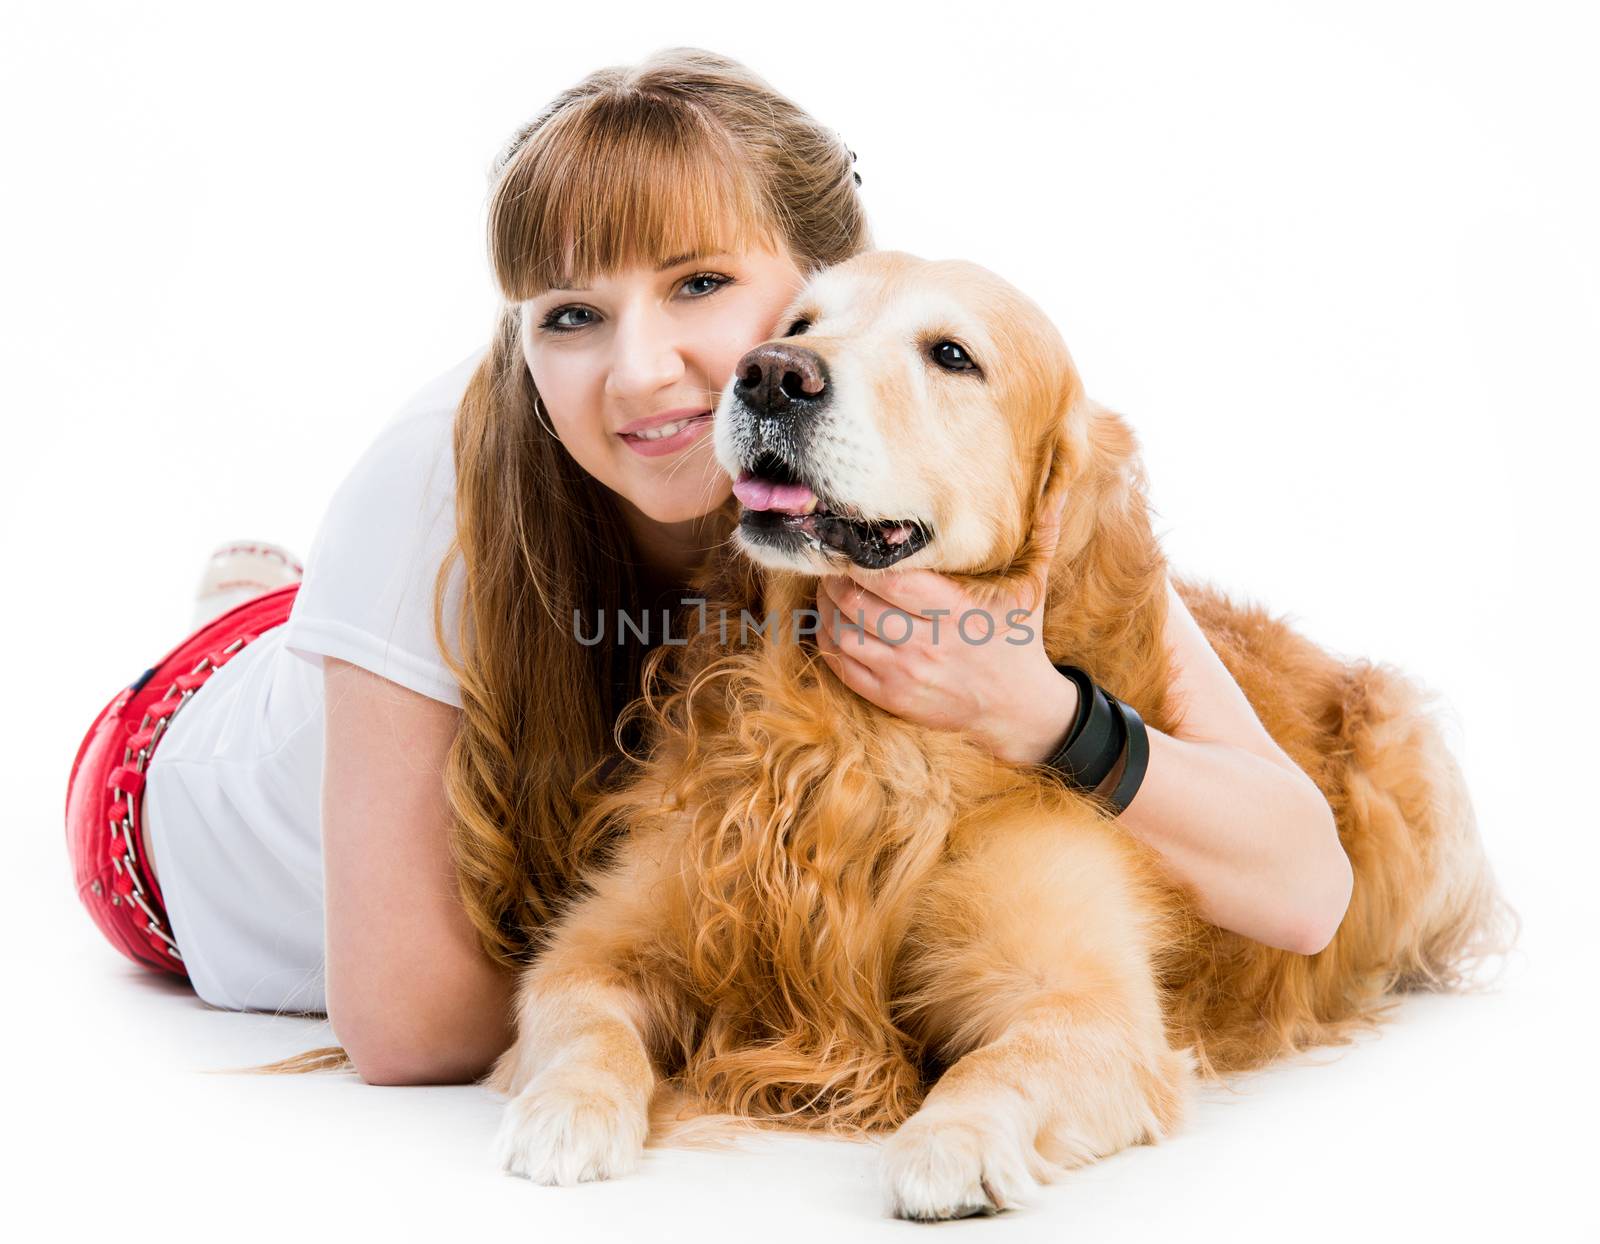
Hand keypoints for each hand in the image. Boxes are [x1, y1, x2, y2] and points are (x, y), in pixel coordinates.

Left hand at [814, 491, 1077, 763]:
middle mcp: (927, 645)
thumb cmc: (1019, 639)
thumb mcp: (1032, 588)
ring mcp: (906, 675)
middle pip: (857, 605)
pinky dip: (828, 641)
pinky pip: (843, 668)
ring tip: (827, 589)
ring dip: (825, 609)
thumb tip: (1057, 484)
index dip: (860, 563)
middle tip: (830, 562)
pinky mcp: (893, 698)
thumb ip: (1041, 534)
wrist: (1018, 708)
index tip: (850, 544)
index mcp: (957, 612)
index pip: (892, 582)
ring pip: (843, 636)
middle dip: (835, 580)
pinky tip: (830, 623)